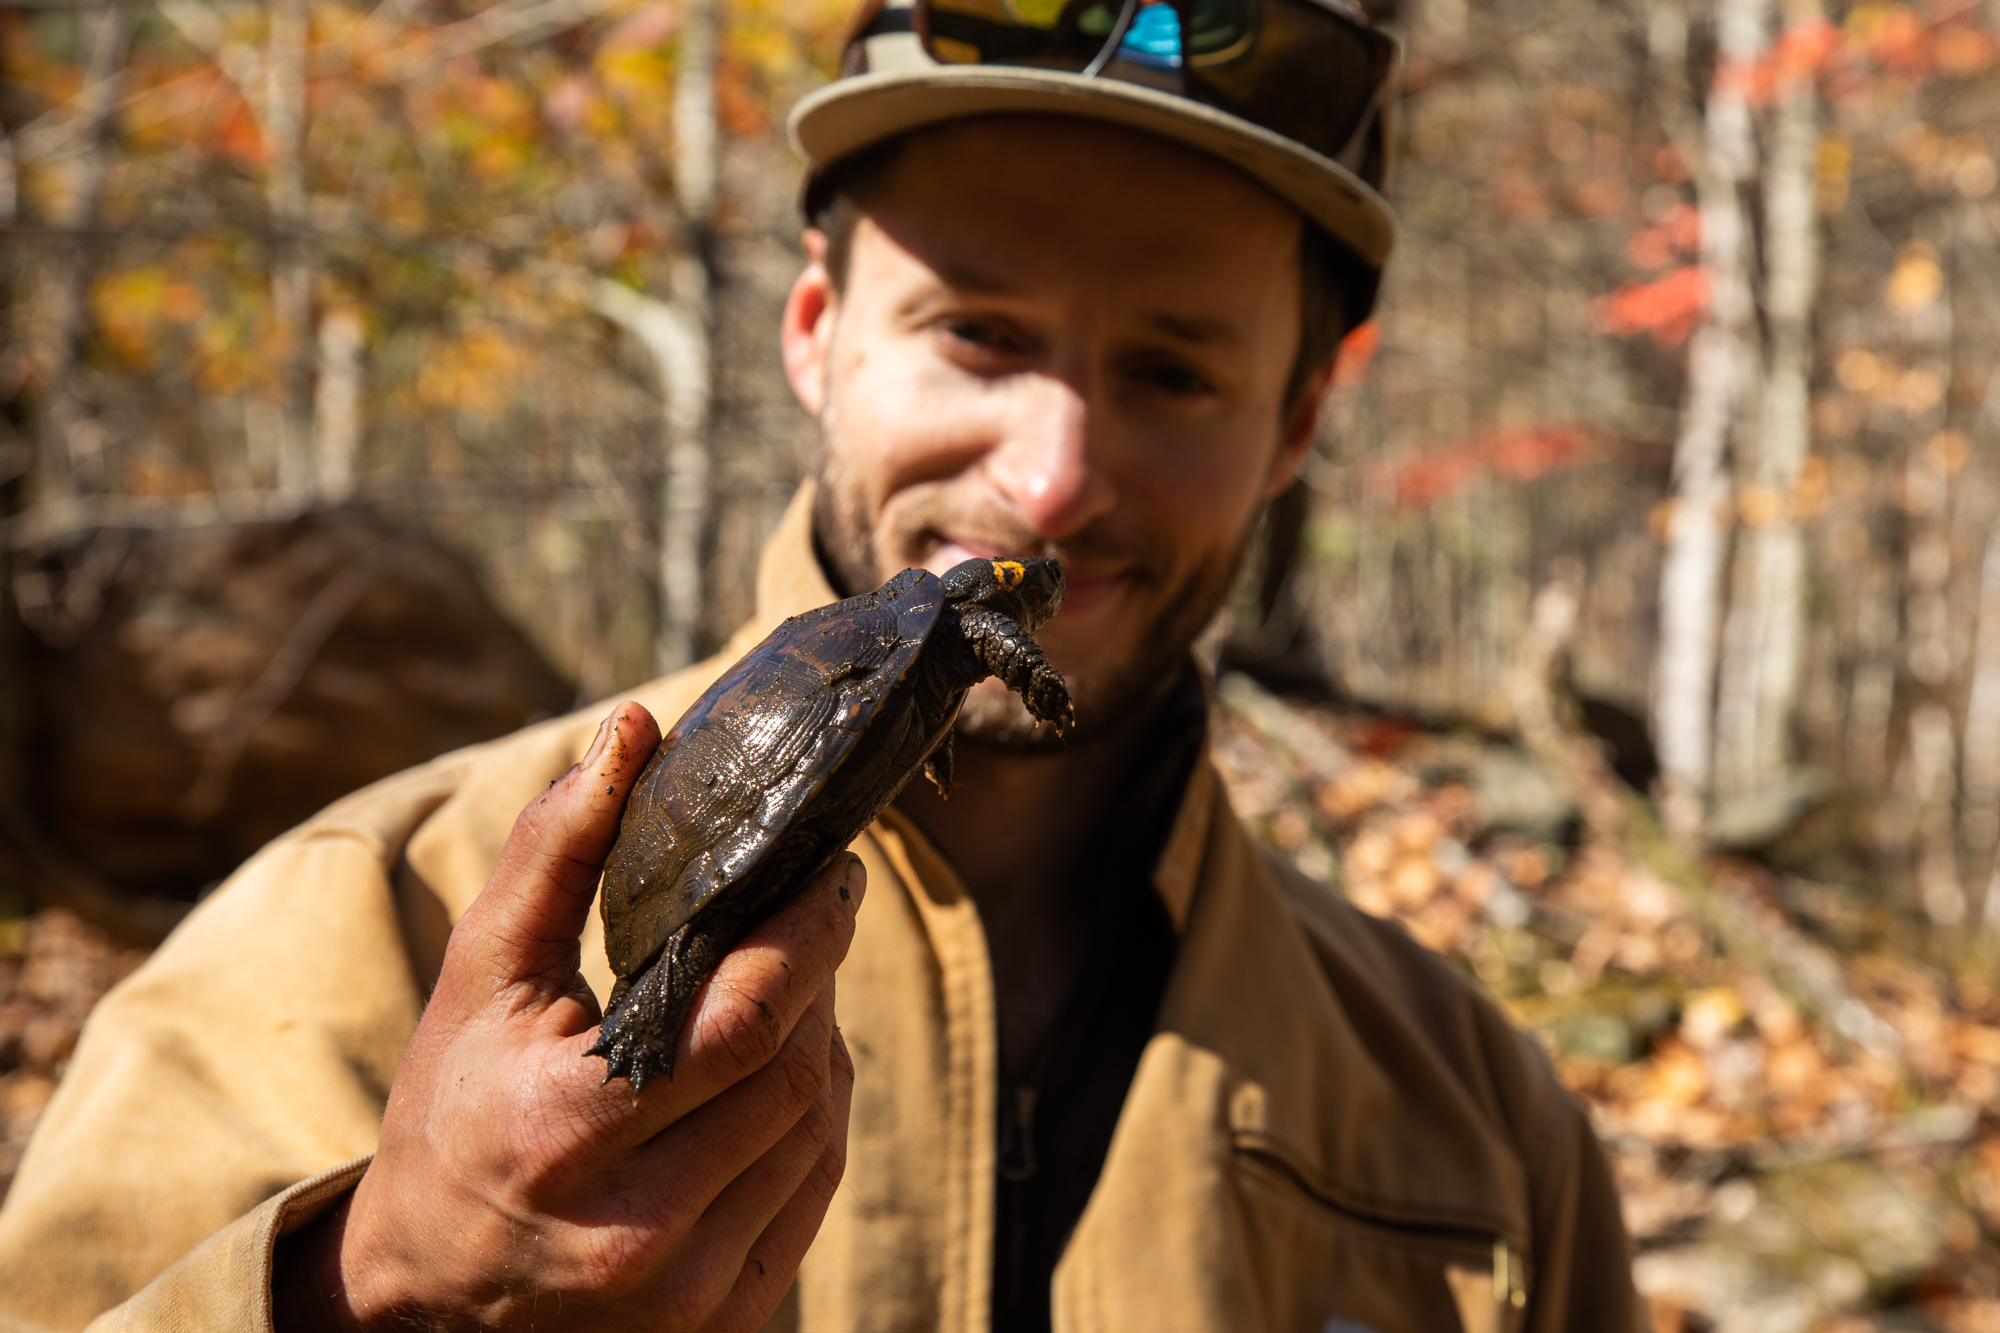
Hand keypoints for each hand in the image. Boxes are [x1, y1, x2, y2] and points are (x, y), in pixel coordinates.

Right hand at [276, 701, 862, 1330]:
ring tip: (794, 990)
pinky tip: (785, 1073)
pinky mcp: (717, 1322)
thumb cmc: (449, 1110)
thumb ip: (554, 849)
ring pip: (819, 1131)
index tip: (835, 870)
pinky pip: (814, 1195)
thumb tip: (632, 729)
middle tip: (817, 916)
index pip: (750, 1019)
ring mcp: (684, 1288)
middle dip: (823, 978)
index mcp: (571, 1128)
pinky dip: (818, 1119)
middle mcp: (635, 1226)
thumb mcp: (480, 975)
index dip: (815, 933)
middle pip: (800, 1073)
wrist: (422, 1295)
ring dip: (827, 1044)